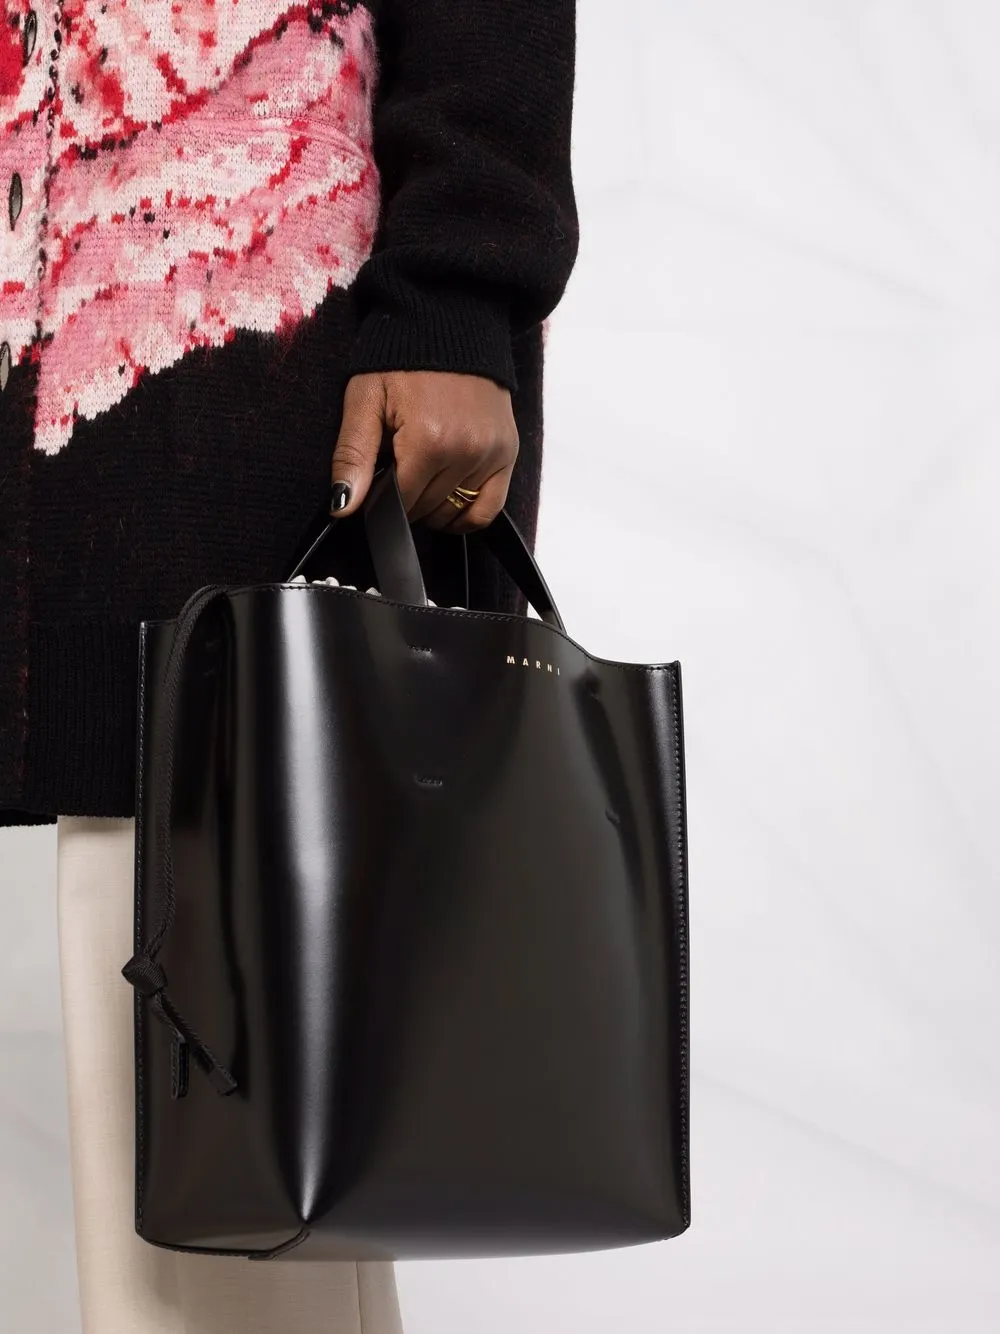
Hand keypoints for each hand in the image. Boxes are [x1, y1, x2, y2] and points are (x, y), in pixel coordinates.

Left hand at [329, 371, 518, 531]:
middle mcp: (467, 451)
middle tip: (396, 467)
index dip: (380, 500)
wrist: (448, 321)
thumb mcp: (364, 399)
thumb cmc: (400, 358)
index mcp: (428, 441)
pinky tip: (449, 501)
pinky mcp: (508, 451)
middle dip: (406, 499)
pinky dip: (468, 514)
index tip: (375, 479)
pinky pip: (490, 508)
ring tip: (421, 474)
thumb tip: (343, 507)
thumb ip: (352, 455)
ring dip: (434, 506)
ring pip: (456, 512)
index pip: (400, 504)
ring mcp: (492, 453)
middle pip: (428, 509)